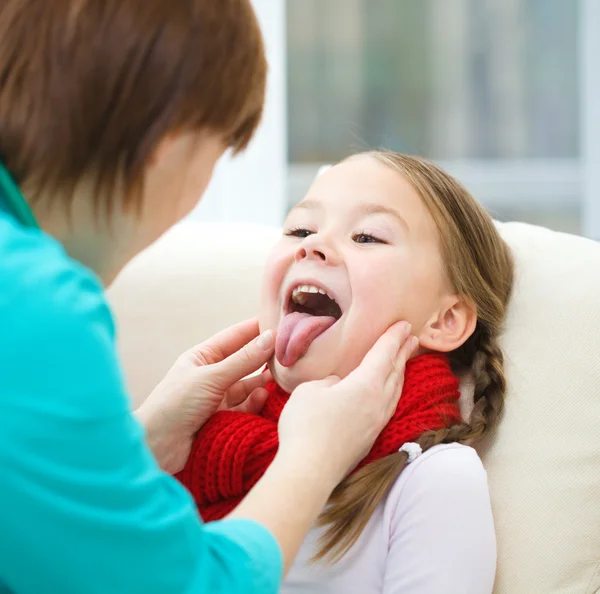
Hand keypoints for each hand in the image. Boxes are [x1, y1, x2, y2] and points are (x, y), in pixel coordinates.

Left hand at [136, 319, 274, 472]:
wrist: (156, 448)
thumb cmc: (175, 404)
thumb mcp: (211, 378)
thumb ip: (243, 360)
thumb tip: (270, 338)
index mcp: (203, 357)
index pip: (235, 336)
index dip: (256, 328)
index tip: (282, 321)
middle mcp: (212, 374)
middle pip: (244, 360)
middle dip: (265, 356)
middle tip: (289, 352)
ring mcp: (218, 397)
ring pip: (248, 384)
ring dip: (262, 380)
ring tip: (279, 377)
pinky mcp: (224, 418)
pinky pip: (246, 405)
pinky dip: (256, 401)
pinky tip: (263, 396)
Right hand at [276, 321, 417, 486]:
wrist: (309, 470)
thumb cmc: (306, 426)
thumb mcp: (311, 390)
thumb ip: (330, 381)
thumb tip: (339, 385)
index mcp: (366, 385)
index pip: (384, 354)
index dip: (393, 337)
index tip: (404, 324)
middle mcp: (378, 402)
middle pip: (396, 370)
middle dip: (403, 351)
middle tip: (411, 337)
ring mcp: (377, 422)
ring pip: (395, 390)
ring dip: (401, 371)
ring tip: (403, 360)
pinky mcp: (370, 437)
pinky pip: (389, 405)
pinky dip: (393, 390)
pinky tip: (388, 392)